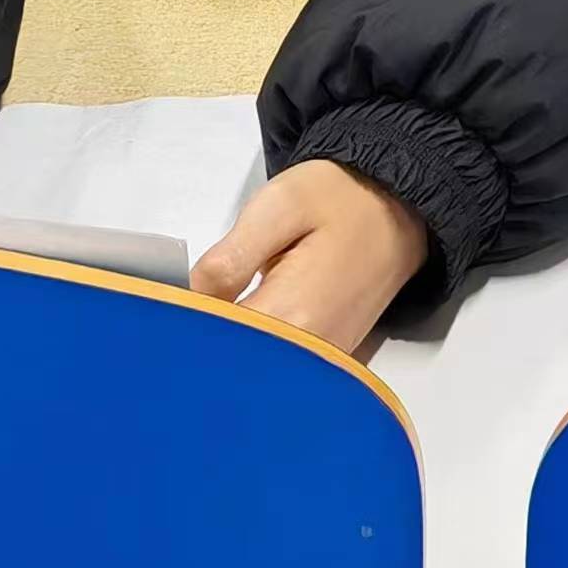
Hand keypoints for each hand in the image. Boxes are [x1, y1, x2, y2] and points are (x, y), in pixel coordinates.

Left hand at [194, 161, 429, 356]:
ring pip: (255, 370)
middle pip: (232, 367)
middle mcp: (311, 350)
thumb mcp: (279, 206)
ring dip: (226, 347)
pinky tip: (243, 321)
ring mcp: (323, 358)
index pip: (214, 344)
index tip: (166, 307)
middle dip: (201, 342)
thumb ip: (228, 259)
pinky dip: (253, 349)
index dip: (184, 327)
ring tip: (214, 310)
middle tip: (183, 307)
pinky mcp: (329, 355)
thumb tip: (186, 302)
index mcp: (293, 314)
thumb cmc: (342, 197)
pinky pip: (279, 365)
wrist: (402, 203)